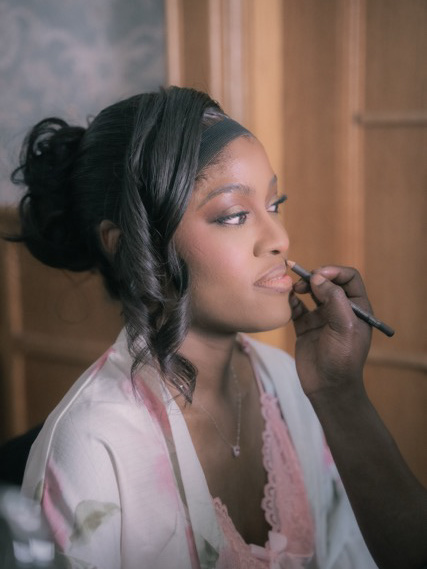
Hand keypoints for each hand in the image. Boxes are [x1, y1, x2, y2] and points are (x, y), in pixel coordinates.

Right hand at [290, 265, 371, 397]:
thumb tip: (318, 277)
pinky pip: (297, 308)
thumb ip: (333, 298)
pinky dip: (291, 302)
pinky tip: (288, 302)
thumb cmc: (343, 358)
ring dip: (302, 287)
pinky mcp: (306, 327)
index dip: (334, 271)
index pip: (348, 278)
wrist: (328, 388)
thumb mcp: (345, 326)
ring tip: (294, 289)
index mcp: (356, 307)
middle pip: (328, 282)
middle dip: (315, 277)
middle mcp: (340, 309)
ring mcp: (322, 318)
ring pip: (312, 293)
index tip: (318, 274)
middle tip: (303, 283)